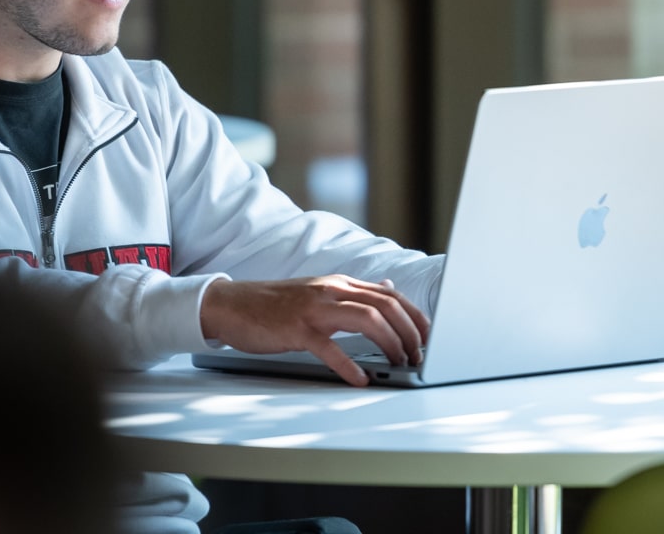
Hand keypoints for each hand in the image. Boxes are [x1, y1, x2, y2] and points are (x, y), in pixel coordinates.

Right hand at [200, 275, 429, 385]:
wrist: (233, 304)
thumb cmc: (276, 305)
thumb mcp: (321, 291)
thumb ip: (355, 292)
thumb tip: (390, 289)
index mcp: (341, 283)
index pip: (390, 295)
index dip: (415, 315)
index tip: (430, 336)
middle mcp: (332, 291)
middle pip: (385, 305)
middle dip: (410, 331)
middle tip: (419, 355)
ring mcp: (315, 309)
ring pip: (367, 319)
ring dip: (390, 344)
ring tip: (400, 364)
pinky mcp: (296, 330)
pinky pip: (329, 348)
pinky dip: (349, 365)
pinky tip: (360, 379)